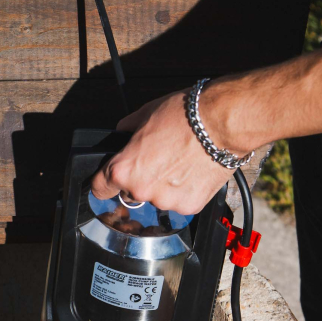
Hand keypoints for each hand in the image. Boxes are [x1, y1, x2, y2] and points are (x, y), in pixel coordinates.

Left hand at [90, 89, 239, 214]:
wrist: (222, 123)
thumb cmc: (185, 116)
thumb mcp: (145, 114)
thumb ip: (127, 130)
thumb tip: (122, 135)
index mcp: (124, 169)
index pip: (99, 188)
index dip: (104, 183)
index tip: (108, 182)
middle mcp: (141, 190)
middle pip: (131, 193)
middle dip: (141, 180)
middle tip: (159, 160)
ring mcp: (166, 201)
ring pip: (157, 199)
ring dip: (164, 187)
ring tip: (181, 164)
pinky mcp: (189, 206)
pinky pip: (180, 202)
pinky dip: (185, 191)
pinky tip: (193, 172)